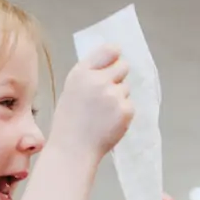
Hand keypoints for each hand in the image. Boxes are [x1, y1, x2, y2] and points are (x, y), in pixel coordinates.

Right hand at [51, 43, 133, 157]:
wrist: (73, 149)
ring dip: (119, 97)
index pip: (108, 51)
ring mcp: (114, 95)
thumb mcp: (73, 89)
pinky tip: (109, 122)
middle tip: (109, 90)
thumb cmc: (70, 121)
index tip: (116, 58)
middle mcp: (99, 80)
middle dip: (119, 76)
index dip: (115, 55)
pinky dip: (122, 112)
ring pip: (126, 88)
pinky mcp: (125, 110)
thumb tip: (111, 61)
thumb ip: (90, 74)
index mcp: (82, 73)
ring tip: (103, 113)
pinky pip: (129, 104)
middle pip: (123, 66)